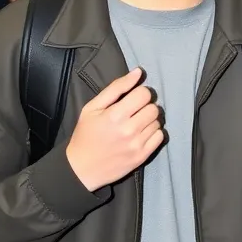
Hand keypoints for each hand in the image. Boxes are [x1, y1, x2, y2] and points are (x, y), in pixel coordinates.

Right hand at [65, 68, 163, 190]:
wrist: (82, 168)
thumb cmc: (86, 134)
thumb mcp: (93, 107)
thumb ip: (116, 88)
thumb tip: (138, 72)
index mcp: (115, 115)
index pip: (144, 94)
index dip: (140, 93)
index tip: (132, 99)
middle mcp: (129, 130)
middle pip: (153, 108)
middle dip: (145, 107)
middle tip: (134, 112)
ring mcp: (137, 144)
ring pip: (157, 122)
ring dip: (149, 120)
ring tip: (136, 124)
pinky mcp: (142, 156)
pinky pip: (160, 137)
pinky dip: (153, 133)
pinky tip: (141, 134)